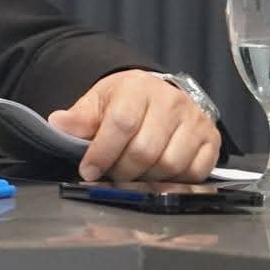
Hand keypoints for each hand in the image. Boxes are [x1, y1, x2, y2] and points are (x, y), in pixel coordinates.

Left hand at [46, 70, 219, 181]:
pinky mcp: (212, 140)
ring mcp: (195, 121)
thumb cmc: (126, 100)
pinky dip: (174, 182)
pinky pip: (194, 173)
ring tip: (131, 175)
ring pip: (170, 165)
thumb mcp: (99, 101)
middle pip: (146, 150)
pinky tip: (157, 175)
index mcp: (139, 87)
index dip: (102, 152)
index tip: (88, 170)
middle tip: (110, 176)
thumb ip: (80, 116)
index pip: (121, 123)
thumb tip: (57, 124)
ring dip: (146, 178)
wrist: (161, 95)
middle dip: (122, 171)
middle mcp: (171, 101)